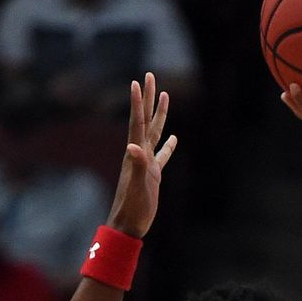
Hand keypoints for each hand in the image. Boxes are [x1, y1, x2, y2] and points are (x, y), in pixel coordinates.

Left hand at [107, 73, 177, 238]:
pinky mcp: (153, 175)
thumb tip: (134, 147)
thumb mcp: (138, 187)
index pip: (138, 123)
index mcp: (136, 154)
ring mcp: (147, 163)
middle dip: (149, 98)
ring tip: (164, 96)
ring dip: (159, 114)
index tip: (137, 81)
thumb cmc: (132, 208)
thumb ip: (138, 166)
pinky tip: (173, 138)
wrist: (128, 225)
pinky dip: (168, 145)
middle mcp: (140, 153)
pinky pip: (162, 155)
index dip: (138, 102)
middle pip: (146, 120)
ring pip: (155, 132)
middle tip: (150, 75)